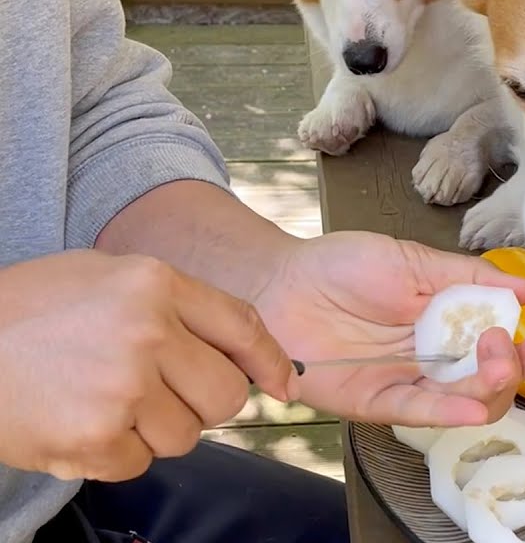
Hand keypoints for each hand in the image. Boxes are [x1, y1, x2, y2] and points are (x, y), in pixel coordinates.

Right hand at [0, 250, 298, 482]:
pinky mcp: (95, 437)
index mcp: (155, 284)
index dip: (270, 362)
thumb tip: (242, 345)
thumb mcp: (105, 276)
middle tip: (162, 395)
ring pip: (187, 435)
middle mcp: (147, 332)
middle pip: (226, 394)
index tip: (283, 384)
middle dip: (204, 403)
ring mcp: (122, 387)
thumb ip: (174, 302)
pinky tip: (82, 423)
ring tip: (107, 403)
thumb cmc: (26, 311)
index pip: (245, 326)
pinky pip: (140, 462)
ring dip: (155, 430)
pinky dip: (116, 453)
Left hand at [253, 231, 524, 427]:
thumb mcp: (415, 261)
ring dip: (489, 390)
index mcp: (448, 326)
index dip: (523, 352)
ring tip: (496, 366)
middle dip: (511, 371)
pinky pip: (417, 412)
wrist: (280, 280)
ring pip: (462, 403)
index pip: (497, 351)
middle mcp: (433, 360)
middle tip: (504, 345)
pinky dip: (449, 412)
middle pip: (489, 384)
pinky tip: (473, 406)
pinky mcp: (375, 401)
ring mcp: (406, 383)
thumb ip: (471, 277)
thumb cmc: (341, 266)